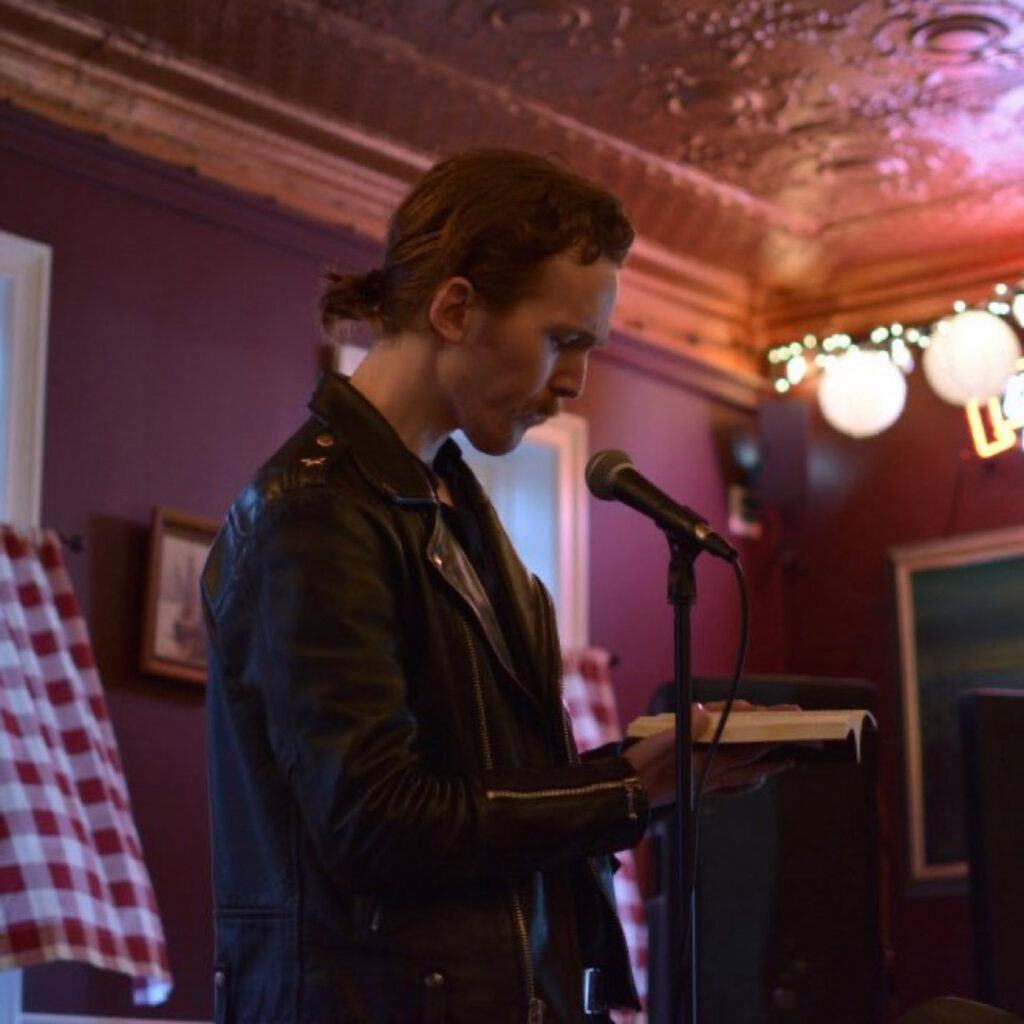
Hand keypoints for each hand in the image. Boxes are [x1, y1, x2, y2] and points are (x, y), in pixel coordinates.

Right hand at [623, 701, 796, 805]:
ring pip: (746, 777)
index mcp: (708, 761)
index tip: (788, 724)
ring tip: (784, 763)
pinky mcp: (698, 789)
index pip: (748, 745)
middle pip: (754, 763)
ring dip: (767, 769)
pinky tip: (752, 782)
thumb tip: (705, 709)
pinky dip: (747, 783)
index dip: (770, 734)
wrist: (626, 794)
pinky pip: (732, 788)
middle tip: (800, 748)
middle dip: (778, 754)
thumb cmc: (641, 766)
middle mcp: (713, 775)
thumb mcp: (661, 740)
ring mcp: (707, 784)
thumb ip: (686, 725)